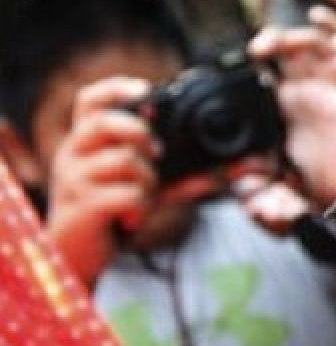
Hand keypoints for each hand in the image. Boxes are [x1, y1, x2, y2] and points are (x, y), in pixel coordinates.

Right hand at [44, 78, 219, 284]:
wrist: (76, 257)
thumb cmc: (116, 213)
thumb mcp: (154, 187)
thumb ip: (193, 174)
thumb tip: (252, 165)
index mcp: (87, 142)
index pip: (89, 100)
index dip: (116, 89)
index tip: (146, 90)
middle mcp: (73, 154)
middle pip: (103, 122)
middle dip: (139, 133)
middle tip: (158, 153)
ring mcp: (73, 180)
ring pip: (124, 161)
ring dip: (147, 181)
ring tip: (144, 197)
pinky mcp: (81, 207)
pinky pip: (126, 195)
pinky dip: (141, 206)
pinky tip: (134, 218)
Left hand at [247, 26, 335, 210]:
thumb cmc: (305, 186)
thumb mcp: (272, 183)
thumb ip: (259, 189)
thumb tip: (250, 199)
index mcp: (281, 102)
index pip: (272, 60)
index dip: (265, 46)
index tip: (254, 53)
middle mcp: (305, 93)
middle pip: (297, 46)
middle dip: (284, 37)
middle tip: (269, 48)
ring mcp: (330, 96)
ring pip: (327, 49)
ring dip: (316, 38)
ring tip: (303, 44)